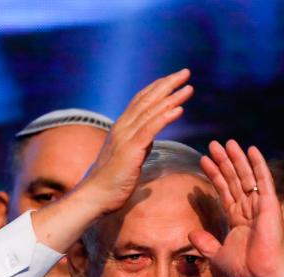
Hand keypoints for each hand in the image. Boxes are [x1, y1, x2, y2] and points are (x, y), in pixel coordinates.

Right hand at [31, 69, 193, 252]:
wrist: (94, 197)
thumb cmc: (110, 184)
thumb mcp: (127, 160)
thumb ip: (138, 147)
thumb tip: (148, 143)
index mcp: (121, 129)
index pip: (141, 101)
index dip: (157, 88)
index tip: (173, 79)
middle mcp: (122, 128)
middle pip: (147, 99)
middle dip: (167, 84)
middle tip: (185, 72)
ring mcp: (125, 137)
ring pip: (151, 111)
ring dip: (171, 97)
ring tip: (188, 87)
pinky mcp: (130, 150)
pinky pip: (151, 129)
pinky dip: (165, 117)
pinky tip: (180, 109)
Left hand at [192, 140, 283, 276]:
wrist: (261, 275)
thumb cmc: (244, 269)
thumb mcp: (217, 255)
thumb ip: (205, 243)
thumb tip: (190, 233)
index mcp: (238, 219)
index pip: (224, 191)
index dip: (214, 175)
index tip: (203, 160)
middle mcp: (250, 209)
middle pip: (234, 179)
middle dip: (223, 162)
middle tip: (213, 144)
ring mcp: (260, 205)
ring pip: (247, 176)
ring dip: (237, 158)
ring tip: (227, 142)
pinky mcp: (270, 204)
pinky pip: (264, 180)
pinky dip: (258, 164)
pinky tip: (251, 149)